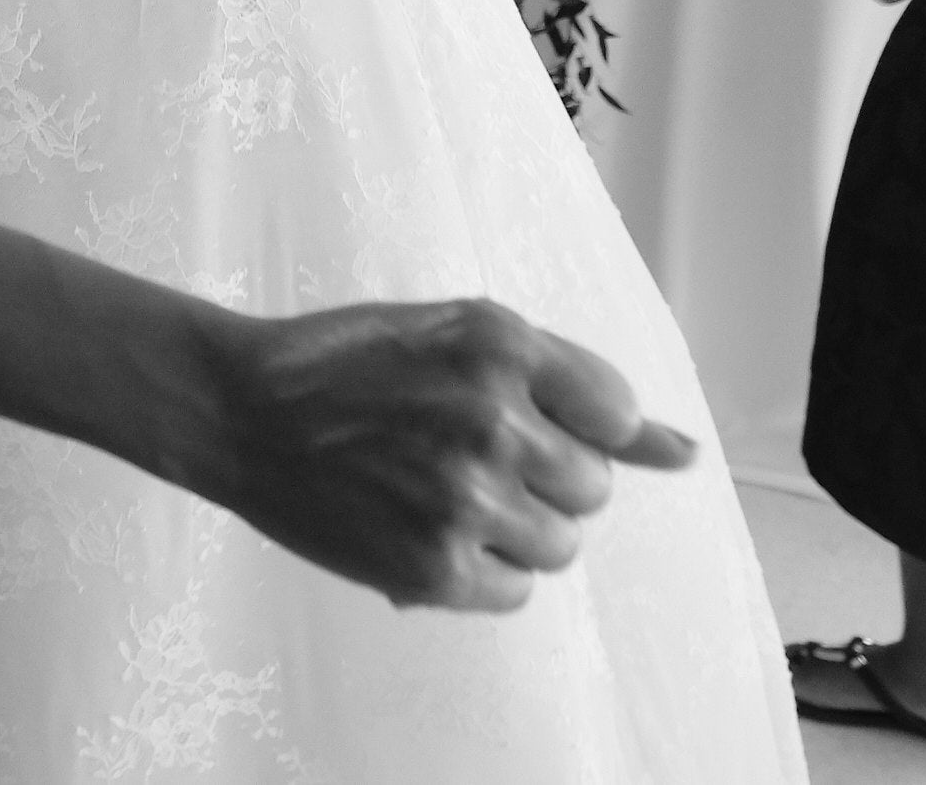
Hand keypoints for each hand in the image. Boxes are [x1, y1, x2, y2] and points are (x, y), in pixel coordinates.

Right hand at [205, 298, 692, 609]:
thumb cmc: (349, 364)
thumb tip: (685, 453)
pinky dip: (482, 571)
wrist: (240, 410)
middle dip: (545, 479)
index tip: (529, 424)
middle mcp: (492, 417)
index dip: (575, 426)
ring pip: (561, 545)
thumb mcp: (459, 335)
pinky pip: (516, 590)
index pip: (616, 412)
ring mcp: (464, 496)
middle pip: (592, 488)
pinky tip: (428, 531)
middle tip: (469, 458)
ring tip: (444, 494)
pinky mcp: (434, 566)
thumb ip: (573, 385)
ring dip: (516, 530)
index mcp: (500, 344)